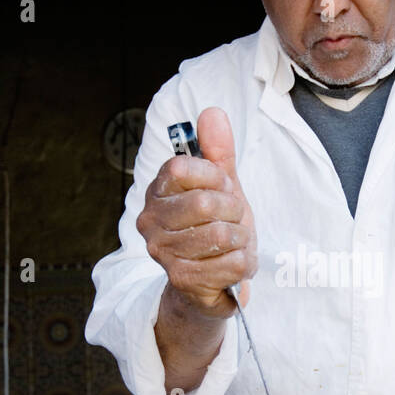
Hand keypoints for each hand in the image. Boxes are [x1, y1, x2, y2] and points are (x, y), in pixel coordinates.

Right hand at [137, 107, 256, 317]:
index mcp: (156, 191)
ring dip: (241, 239)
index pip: (182, 167)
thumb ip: (217, 151)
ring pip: (222, 235)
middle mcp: (149, 221)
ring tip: (233, 243)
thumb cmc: (215, 227)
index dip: (214, 176)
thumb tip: (212, 112)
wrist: (213, 281)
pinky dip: (244, 263)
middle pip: (205, 203)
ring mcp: (162, 252)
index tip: (221, 188)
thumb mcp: (221, 186)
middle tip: (233, 220)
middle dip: (234, 211)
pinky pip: (233, 263)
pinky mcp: (182, 280)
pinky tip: (232, 264)